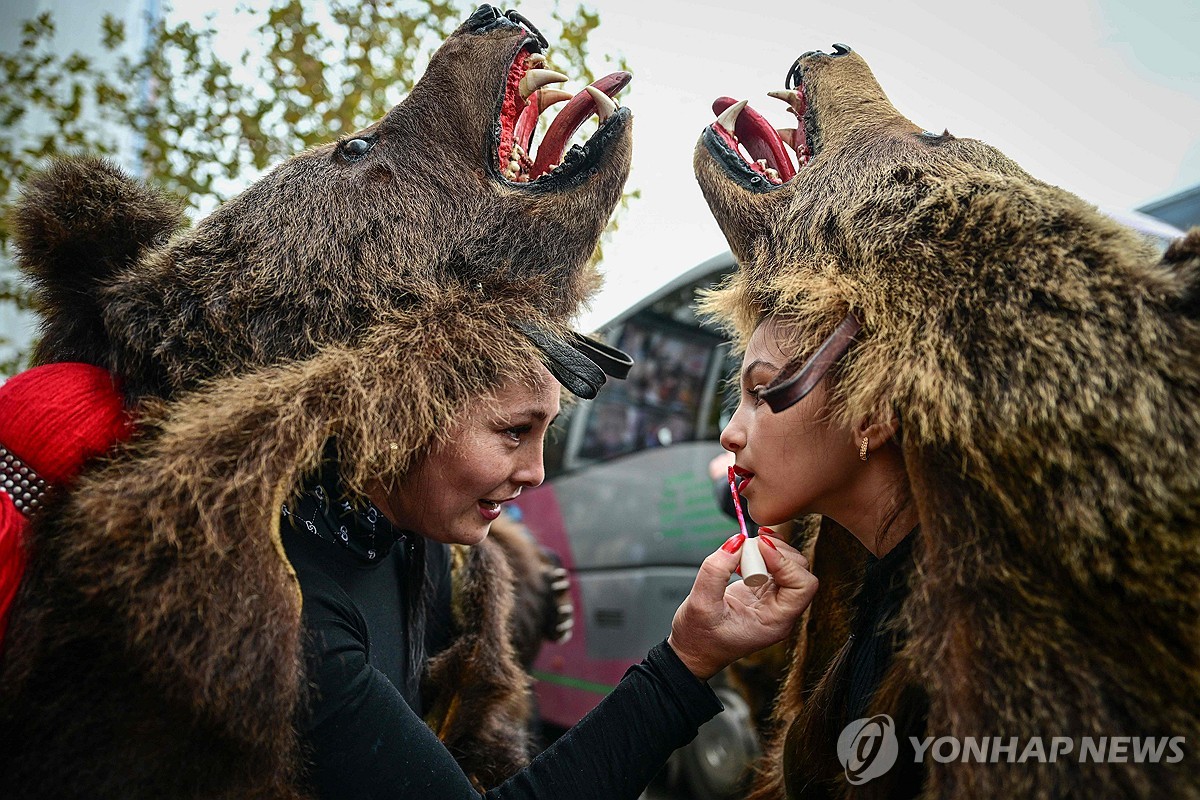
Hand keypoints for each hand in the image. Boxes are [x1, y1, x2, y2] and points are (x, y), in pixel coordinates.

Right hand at [667, 533, 817, 680]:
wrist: (691, 651)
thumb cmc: (698, 639)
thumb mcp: (700, 604)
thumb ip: (716, 570)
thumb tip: (737, 541)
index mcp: (775, 622)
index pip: (803, 586)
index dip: (785, 562)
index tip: (760, 548)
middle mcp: (779, 611)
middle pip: (800, 572)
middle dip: (777, 552)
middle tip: (749, 547)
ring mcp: (772, 600)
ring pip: (789, 565)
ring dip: (770, 550)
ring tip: (744, 549)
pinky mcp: (761, 591)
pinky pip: (773, 565)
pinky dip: (762, 552)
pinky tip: (746, 550)